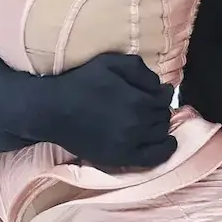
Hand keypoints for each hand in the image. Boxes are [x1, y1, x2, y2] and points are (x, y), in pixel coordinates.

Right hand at [33, 53, 176, 167]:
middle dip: (161, 109)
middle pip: (163, 116)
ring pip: (161, 134)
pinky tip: (167, 142)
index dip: (163, 93)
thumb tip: (161, 85)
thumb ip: (139, 69)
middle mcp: (137, 124)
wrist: (53, 111)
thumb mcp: (109, 62)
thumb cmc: (81, 82)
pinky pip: (154, 158)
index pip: (164, 98)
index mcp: (136, 100)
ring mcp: (129, 144)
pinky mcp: (120, 159)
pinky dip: (165, 150)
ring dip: (161, 126)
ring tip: (152, 120)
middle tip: (151, 105)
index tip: (157, 92)